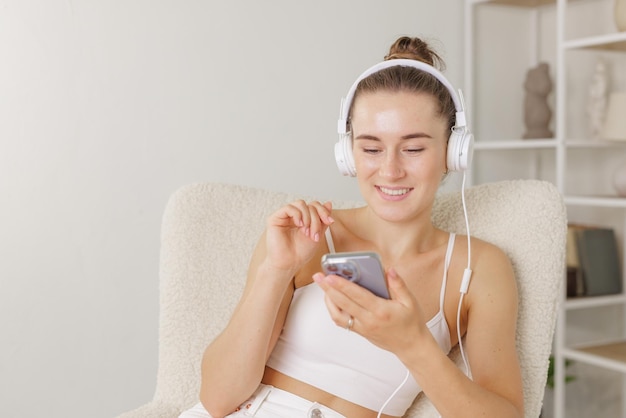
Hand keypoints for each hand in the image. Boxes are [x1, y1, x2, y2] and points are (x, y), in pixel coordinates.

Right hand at [264, 200, 333, 273]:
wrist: (289, 264)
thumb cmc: (301, 253)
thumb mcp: (318, 234)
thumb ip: (323, 220)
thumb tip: (328, 204)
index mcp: (304, 219)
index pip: (315, 206)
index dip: (323, 211)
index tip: (329, 221)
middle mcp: (294, 216)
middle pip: (310, 205)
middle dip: (316, 219)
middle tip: (314, 234)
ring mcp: (284, 216)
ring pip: (301, 204)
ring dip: (307, 217)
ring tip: (306, 231)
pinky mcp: (275, 218)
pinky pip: (289, 208)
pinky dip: (297, 214)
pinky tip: (299, 224)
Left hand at [313, 268, 429, 356]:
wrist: (411, 346)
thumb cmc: (411, 323)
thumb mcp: (410, 301)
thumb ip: (399, 284)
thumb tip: (389, 270)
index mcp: (381, 310)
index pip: (357, 295)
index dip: (342, 285)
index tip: (330, 275)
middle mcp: (369, 320)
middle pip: (343, 303)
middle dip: (328, 289)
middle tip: (319, 276)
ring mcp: (363, 327)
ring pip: (338, 315)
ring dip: (328, 300)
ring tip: (324, 286)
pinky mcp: (360, 332)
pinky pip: (342, 322)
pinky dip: (334, 310)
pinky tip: (332, 299)